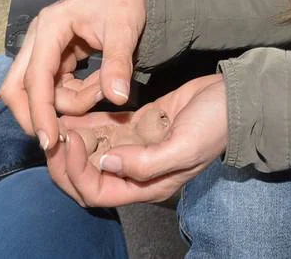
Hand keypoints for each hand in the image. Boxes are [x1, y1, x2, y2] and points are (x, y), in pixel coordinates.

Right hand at [0, 0, 146, 149]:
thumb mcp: (124, 31)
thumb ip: (118, 64)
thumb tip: (117, 98)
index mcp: (50, 27)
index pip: (35, 79)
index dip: (39, 113)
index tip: (49, 141)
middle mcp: (40, 38)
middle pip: (18, 88)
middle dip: (35, 115)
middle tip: (59, 138)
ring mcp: (45, 48)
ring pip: (40, 92)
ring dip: (69, 102)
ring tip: (104, 89)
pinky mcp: (56, 57)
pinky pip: (56, 87)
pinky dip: (75, 95)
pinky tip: (99, 87)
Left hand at [54, 75, 228, 206]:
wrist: (235, 99)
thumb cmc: (214, 126)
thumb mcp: (183, 148)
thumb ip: (145, 162)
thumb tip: (106, 162)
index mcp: (147, 186)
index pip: (96, 191)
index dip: (76, 171)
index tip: (70, 141)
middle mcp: (137, 171)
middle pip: (87, 178)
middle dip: (65, 162)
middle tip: (55, 135)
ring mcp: (136, 147)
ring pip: (91, 153)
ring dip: (71, 142)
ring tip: (54, 122)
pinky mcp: (138, 125)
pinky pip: (104, 131)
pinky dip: (85, 124)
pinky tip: (70, 113)